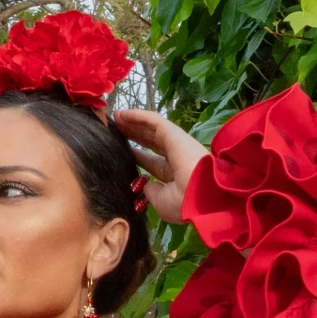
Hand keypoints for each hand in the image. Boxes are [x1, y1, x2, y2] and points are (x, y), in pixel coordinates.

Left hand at [112, 107, 207, 224]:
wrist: (202, 195)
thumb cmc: (183, 203)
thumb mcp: (161, 203)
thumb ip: (151, 192)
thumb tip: (145, 184)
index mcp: (174, 174)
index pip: (151, 161)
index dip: (135, 154)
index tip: (119, 150)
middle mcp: (175, 156)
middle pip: (149, 142)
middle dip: (132, 134)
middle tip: (114, 129)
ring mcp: (176, 142)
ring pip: (150, 128)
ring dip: (132, 122)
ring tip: (116, 117)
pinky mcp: (173, 132)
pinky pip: (153, 120)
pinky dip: (137, 115)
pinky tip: (122, 114)